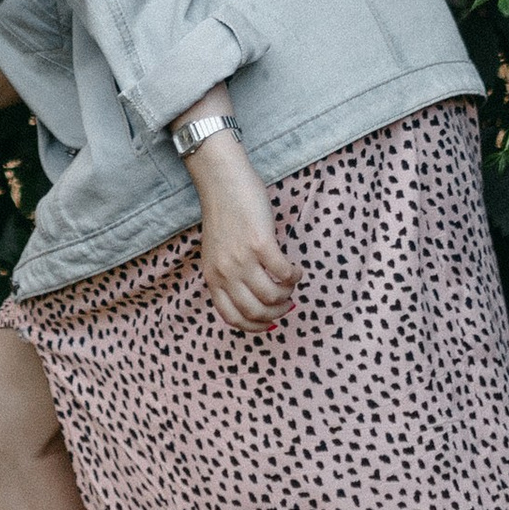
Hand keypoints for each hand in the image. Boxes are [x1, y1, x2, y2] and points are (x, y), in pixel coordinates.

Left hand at [186, 130, 296, 333]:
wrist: (222, 181)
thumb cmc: (224, 215)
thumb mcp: (217, 252)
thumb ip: (229, 275)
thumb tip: (258, 299)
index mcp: (212, 277)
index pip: (232, 318)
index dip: (255, 327)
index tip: (269, 322)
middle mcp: (225, 273)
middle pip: (255, 312)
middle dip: (277, 313)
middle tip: (287, 302)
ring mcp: (242, 259)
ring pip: (272, 297)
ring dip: (288, 294)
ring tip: (291, 282)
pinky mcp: (260, 244)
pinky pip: (284, 273)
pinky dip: (295, 276)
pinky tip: (296, 268)